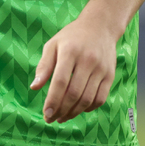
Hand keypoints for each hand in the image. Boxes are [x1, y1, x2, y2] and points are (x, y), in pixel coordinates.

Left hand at [30, 8, 117, 123]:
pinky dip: (88, 109)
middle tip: (52, 119)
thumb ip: (44, 66)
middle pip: (74, 93)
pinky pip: (100, 98)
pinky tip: (78, 109)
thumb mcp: (53, 45)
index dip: (52, 101)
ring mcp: (101, 68)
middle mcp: (87, 60)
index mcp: (70, 51)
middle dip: (61, 110)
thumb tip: (34, 87)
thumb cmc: (71, 37)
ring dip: (74, 113)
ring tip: (62, 117)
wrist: (100, 26)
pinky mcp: (110, 75)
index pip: (60, 82)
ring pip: (87, 99)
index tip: (46, 114)